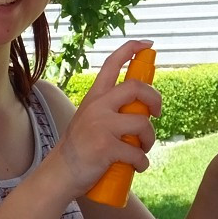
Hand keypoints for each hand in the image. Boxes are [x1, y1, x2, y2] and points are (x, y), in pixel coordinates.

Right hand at [47, 40, 161, 199]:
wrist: (60, 174)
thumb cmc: (80, 148)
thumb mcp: (89, 119)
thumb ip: (109, 110)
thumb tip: (141, 110)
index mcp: (94, 97)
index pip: (112, 63)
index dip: (132, 49)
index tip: (147, 45)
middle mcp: (97, 106)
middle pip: (136, 88)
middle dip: (155, 98)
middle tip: (157, 113)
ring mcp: (101, 126)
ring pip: (142, 123)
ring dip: (150, 139)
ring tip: (143, 149)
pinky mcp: (106, 147)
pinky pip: (137, 153)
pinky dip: (143, 162)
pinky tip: (138, 166)